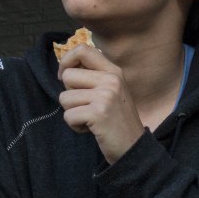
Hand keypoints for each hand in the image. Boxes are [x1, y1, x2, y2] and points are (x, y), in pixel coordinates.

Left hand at [57, 45, 145, 164]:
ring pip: (64, 98)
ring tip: (91, 119)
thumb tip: (65, 69)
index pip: (82, 49)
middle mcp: (111, 79)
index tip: (64, 76)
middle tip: (87, 107)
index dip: (66, 61)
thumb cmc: (118, 121)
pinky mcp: (98, 113)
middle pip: (68, 76)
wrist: (134, 148)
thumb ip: (94, 77)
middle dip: (70, 95)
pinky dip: (75, 126)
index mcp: (113, 71)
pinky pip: (68, 115)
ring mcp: (105, 96)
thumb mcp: (112, 92)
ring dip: (73, 113)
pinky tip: (91, 129)